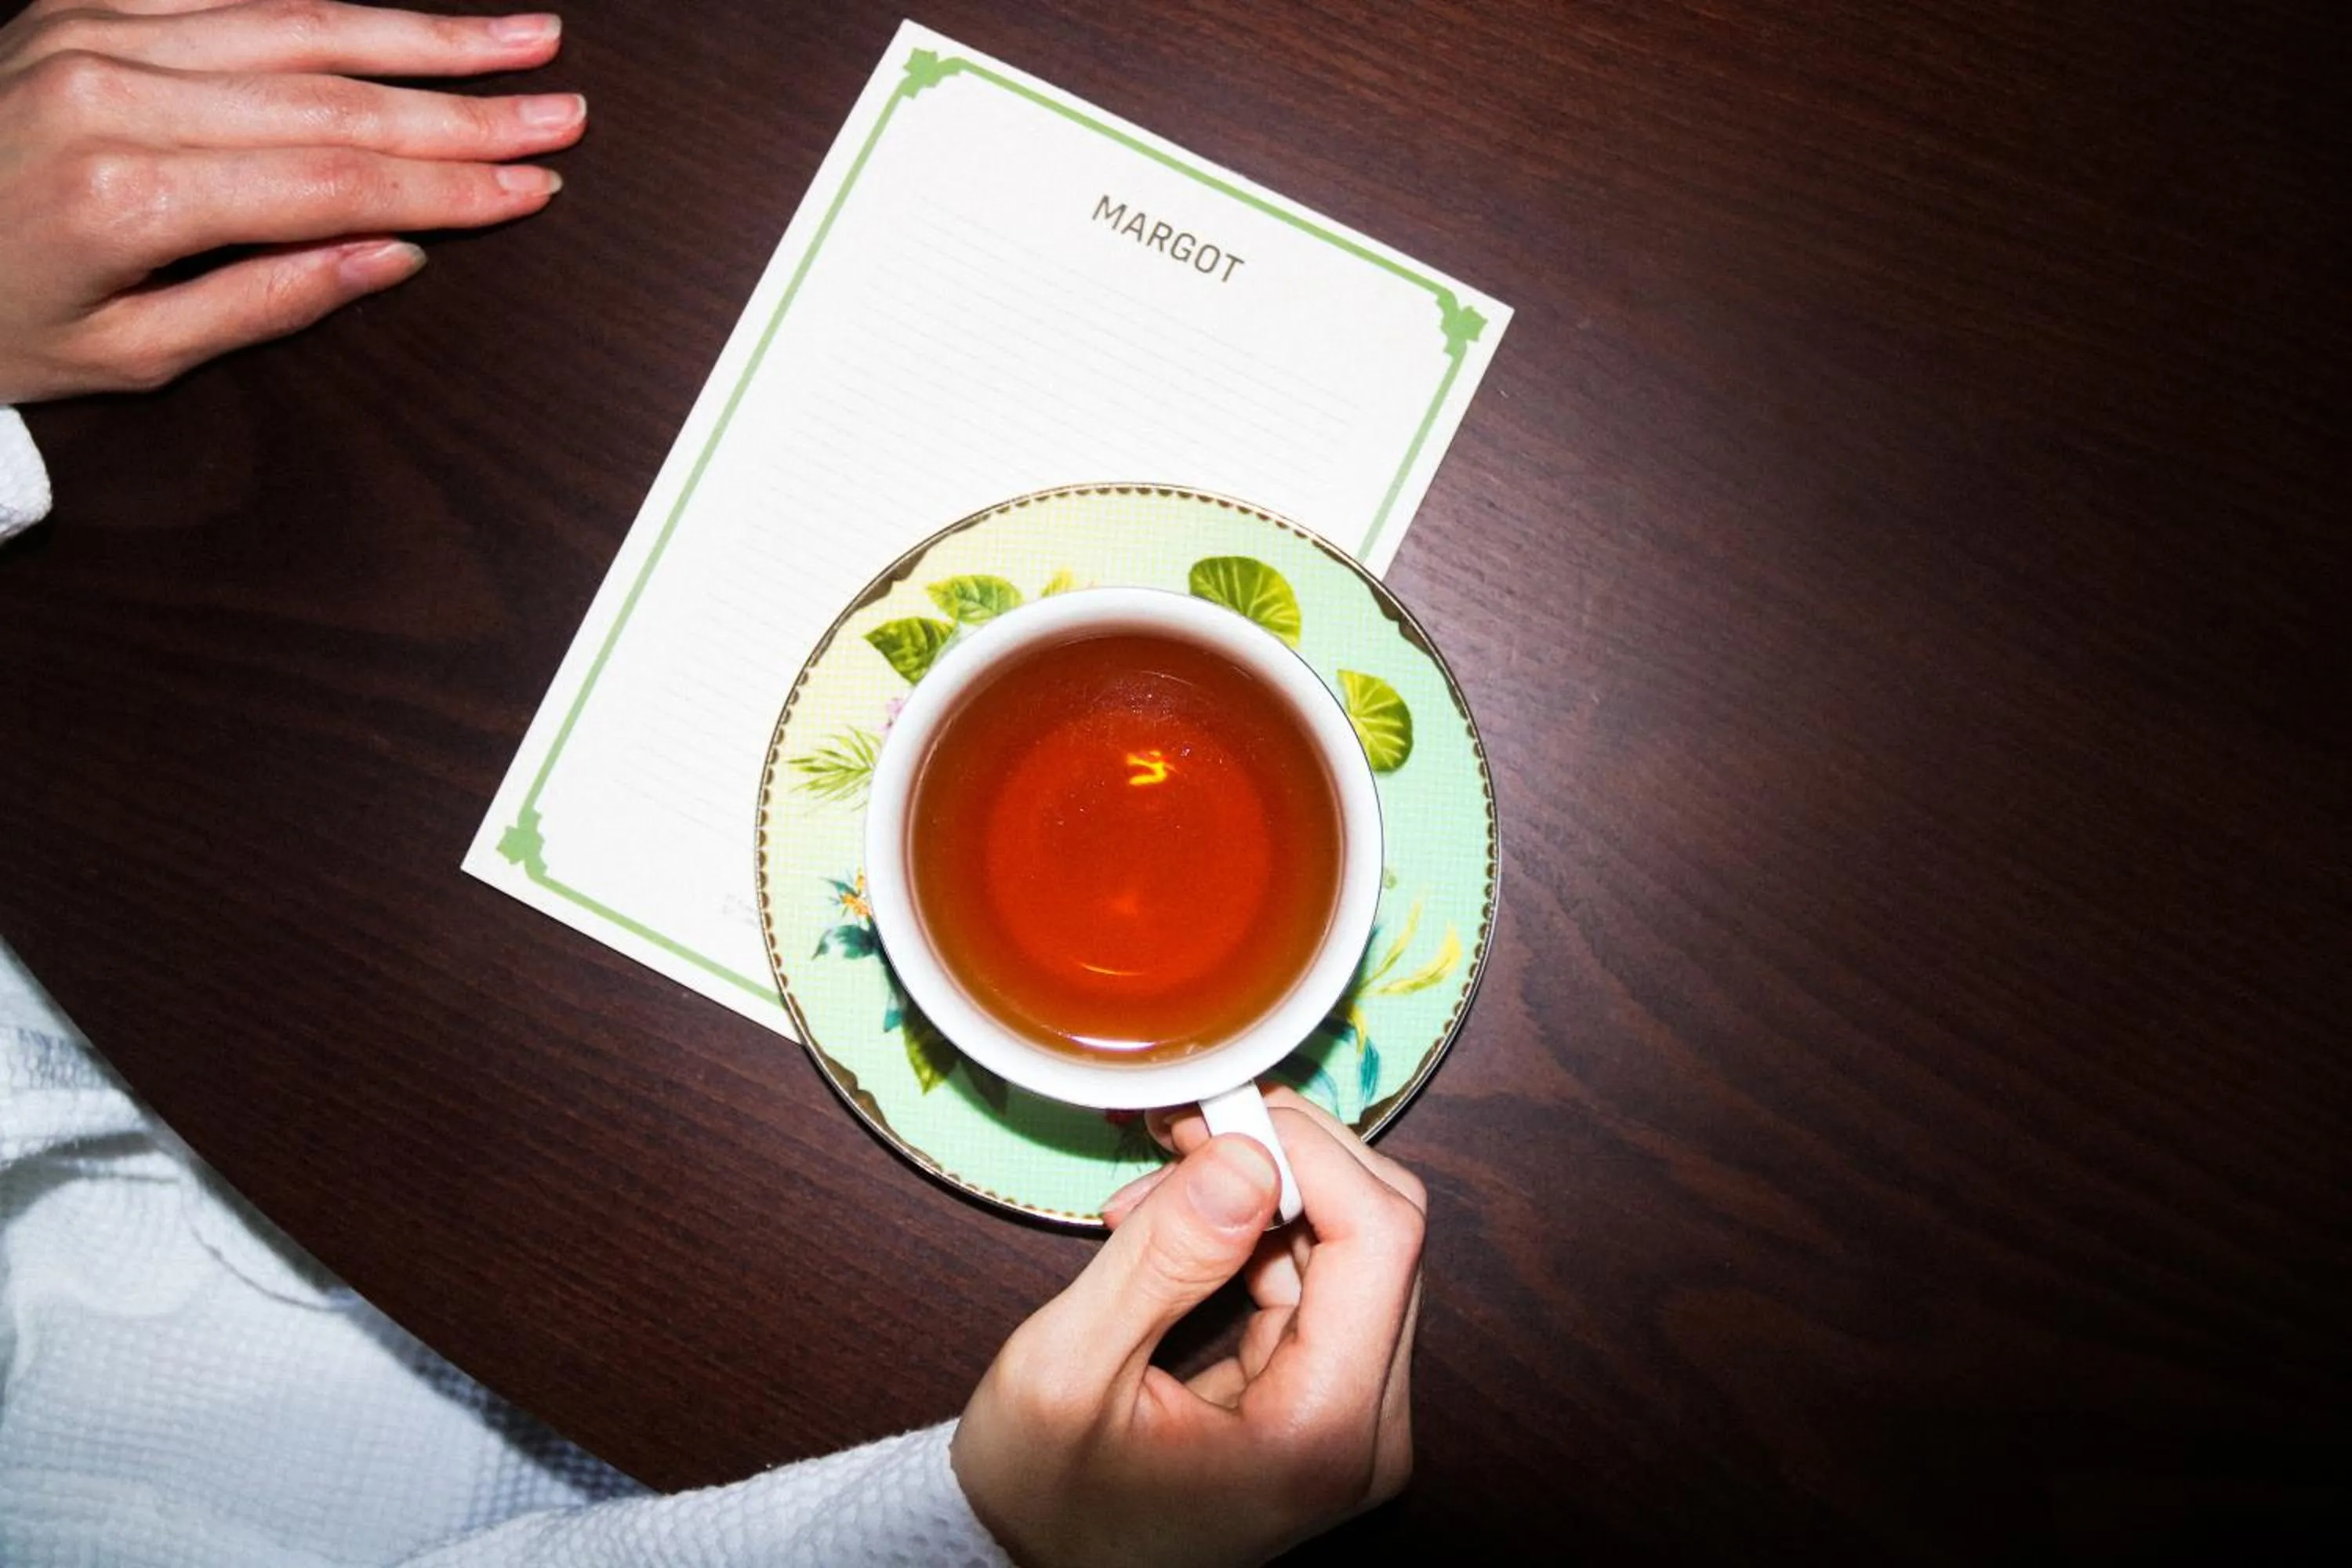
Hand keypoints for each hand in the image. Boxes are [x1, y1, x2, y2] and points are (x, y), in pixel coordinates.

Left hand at [0, 0, 583, 403]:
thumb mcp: (126, 354)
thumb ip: (265, 301)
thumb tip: (396, 256)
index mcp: (124, 192)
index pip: (333, 182)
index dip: (449, 187)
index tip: (535, 184)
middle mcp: (110, 90)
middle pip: (332, 94)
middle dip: (463, 104)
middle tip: (561, 108)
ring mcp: (91, 32)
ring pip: (295, 23)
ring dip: (421, 33)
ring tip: (521, 39)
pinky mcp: (81, 5)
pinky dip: (327, 9)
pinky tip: (402, 19)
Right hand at [953, 1089, 1426, 1567]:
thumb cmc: (1039, 1499)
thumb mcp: (1066, 1372)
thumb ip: (1162, 1258)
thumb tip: (1246, 1151)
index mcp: (1321, 1435)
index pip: (1382, 1237)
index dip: (1308, 1149)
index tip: (1216, 1112)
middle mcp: (1369, 1431)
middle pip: (1384, 1232)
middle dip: (1282, 1161)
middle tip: (1180, 1132)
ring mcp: (1356, 1420)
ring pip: (1355, 1243)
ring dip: (1261, 1194)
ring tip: (1151, 1197)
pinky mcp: (1330, 1404)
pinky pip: (1324, 1281)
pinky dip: (1255, 1235)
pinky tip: (1176, 1230)